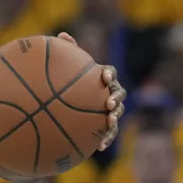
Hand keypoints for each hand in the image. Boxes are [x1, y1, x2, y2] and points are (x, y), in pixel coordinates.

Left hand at [57, 32, 126, 150]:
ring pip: (118, 114)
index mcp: (102, 78)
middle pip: (119, 93)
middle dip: (116, 98)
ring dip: (115, 118)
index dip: (109, 74)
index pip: (110, 73)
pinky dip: (107, 138)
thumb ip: (67, 52)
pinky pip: (109, 133)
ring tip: (109, 122)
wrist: (68, 105)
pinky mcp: (106, 126)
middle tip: (109, 103)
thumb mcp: (66, 68)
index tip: (104, 77)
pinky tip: (101, 147)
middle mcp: (110, 93)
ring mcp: (110, 110)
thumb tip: (63, 35)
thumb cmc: (68, 83)